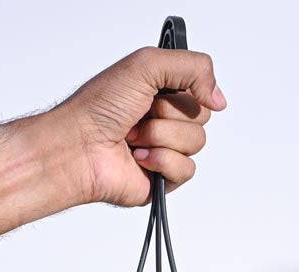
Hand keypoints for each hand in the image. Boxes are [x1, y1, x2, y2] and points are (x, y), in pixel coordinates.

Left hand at [51, 47, 226, 206]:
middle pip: (202, 117)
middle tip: (140, 115)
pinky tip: (138, 158)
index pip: (200, 90)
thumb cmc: (100, 106)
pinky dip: (161, 162)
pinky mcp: (162, 180)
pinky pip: (187, 170)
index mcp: (162, 92)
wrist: (79, 146)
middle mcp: (164, 121)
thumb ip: (194, 67)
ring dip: (162, 137)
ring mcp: (164, 150)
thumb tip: (219, 99)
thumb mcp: (148, 63)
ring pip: (196, 143)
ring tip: (133, 138)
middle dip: (170, 114)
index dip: (183, 91)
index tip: (157, 91)